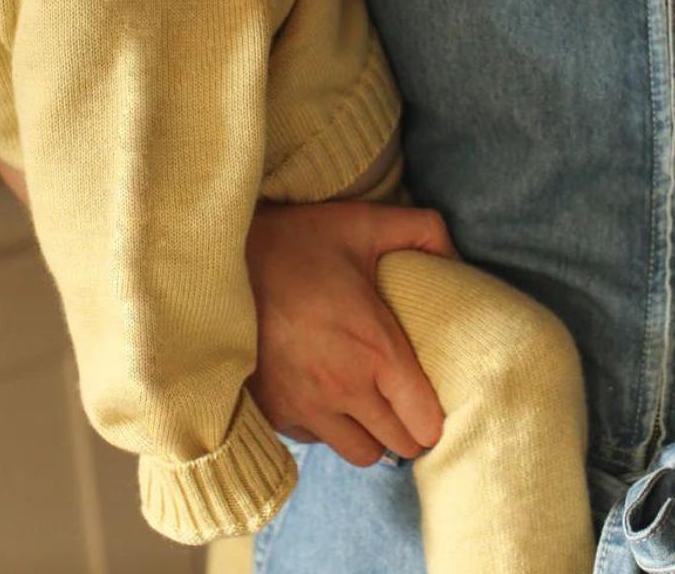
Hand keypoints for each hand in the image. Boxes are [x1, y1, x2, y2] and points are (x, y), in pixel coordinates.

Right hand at [246, 199, 456, 466]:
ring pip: (358, 453)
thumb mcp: (365, 222)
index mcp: (376, 349)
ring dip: (367, 432)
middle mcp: (343, 388)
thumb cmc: (298, 242)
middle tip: (402, 396)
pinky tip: (322, 388)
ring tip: (363, 396)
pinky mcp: (272, 412)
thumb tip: (455, 256)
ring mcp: (304, 406)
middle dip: (407, 425)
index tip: (428, 394)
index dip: (434, 414)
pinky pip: (315, 440)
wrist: (219, 259)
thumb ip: (423, 230)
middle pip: (398, 446)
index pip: (426, 424)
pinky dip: (325, 425)